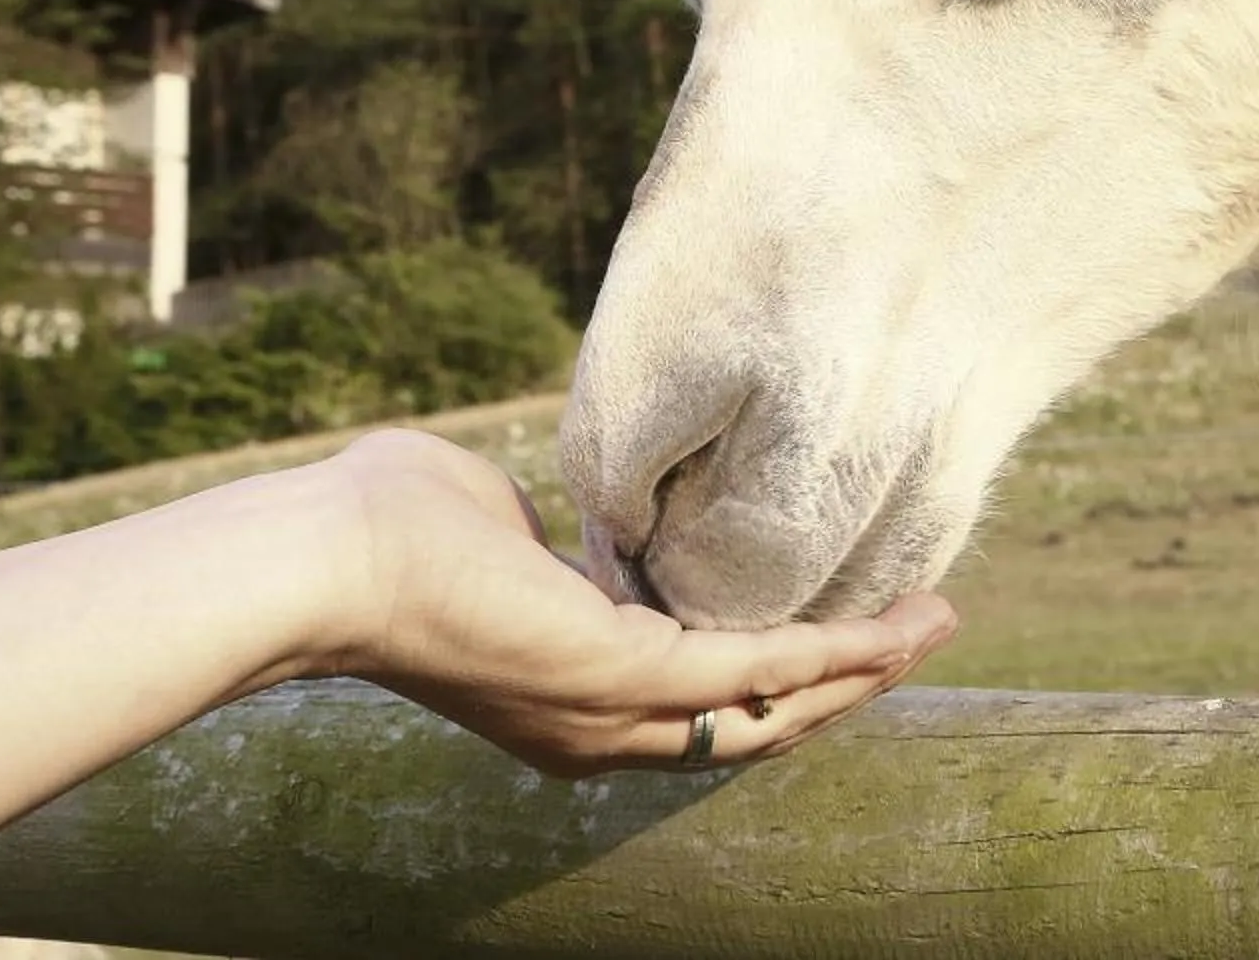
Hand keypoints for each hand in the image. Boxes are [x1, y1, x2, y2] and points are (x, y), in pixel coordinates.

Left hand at [302, 429, 956, 777]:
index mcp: (568, 698)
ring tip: (933, 624)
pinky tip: (887, 626)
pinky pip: (755, 669)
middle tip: (923, 634)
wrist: (325, 559)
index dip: (779, 673)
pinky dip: (830, 651)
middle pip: (754, 724)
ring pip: (770, 710)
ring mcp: (611, 716)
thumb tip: (569, 529)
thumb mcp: (502, 528)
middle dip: (847, 683)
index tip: (846, 631)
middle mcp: (598, 732)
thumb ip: (555, 540)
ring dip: (861, 669)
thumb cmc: (386, 527)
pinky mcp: (623, 679)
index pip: (698, 700)